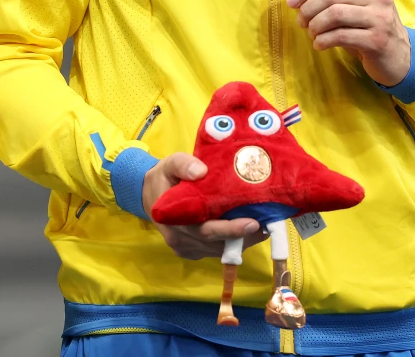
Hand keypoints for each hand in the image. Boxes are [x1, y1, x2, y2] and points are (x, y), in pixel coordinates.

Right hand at [142, 153, 264, 259]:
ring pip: (218, 250)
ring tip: (263, 229)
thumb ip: (184, 164)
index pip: (204, 229)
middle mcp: (178, 238)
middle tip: (267, 227)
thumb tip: (201, 171)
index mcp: (172, 217)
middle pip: (216, 244)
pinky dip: (231, 244)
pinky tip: (245, 233)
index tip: (252, 223)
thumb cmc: (163, 177)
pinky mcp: (190, 251)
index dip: (229, 229)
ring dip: (240, 242)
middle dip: (243, 238)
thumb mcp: (169, 163)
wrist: (147, 193)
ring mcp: (184, 247)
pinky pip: (214, 251)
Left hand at [287, 0, 411, 87]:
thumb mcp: (356, 4)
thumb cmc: (369, 27)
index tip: (292, 1)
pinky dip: (323, 40)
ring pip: (334, 14)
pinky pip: (340, 36)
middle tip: (301, 22)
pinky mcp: (378, 40)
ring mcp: (380, 17)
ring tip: (312, 33)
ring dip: (315, 25)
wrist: (399, 55)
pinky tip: (319, 44)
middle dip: (308, 8)